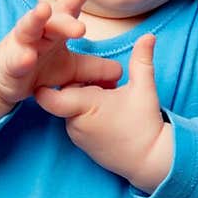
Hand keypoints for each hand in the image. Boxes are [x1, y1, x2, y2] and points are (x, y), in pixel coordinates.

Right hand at [0, 0, 122, 121]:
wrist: (5, 80)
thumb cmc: (39, 66)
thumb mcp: (71, 69)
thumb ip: (94, 69)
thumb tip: (120, 71)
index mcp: (55, 29)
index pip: (68, 8)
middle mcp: (39, 31)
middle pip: (54, 20)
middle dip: (66, 21)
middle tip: (81, 28)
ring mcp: (22, 44)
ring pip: (28, 28)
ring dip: (35, 18)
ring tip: (43, 10)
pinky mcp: (9, 62)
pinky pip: (15, 59)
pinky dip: (21, 57)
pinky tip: (28, 57)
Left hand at [33, 31, 171, 190]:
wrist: (150, 161)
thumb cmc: (145, 125)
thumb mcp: (144, 88)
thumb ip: (142, 60)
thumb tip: (149, 35)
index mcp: (84, 105)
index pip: (48, 96)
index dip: (47, 83)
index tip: (55, 71)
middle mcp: (74, 122)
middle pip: (64, 94)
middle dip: (80, 85)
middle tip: (104, 83)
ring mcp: (77, 136)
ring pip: (70, 108)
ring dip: (84, 100)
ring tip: (108, 97)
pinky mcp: (82, 146)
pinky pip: (76, 122)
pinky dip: (86, 114)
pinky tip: (107, 113)